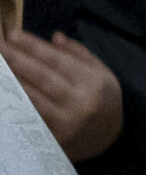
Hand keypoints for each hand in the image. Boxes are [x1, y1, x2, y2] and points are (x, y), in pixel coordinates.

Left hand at [3, 31, 124, 162]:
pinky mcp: (52, 136)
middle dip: (16, 59)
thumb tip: (54, 37)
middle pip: (41, 76)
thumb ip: (80, 54)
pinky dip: (14, 102)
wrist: (107, 139)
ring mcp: (64, 121)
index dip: (34, 47)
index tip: (13, 35)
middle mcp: (79, 102)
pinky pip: (28, 115)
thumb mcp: (102, 74)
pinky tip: (4, 91)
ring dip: (9, 80)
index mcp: (94, 82)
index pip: (58, 60)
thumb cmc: (103, 101)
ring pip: (31, 96)